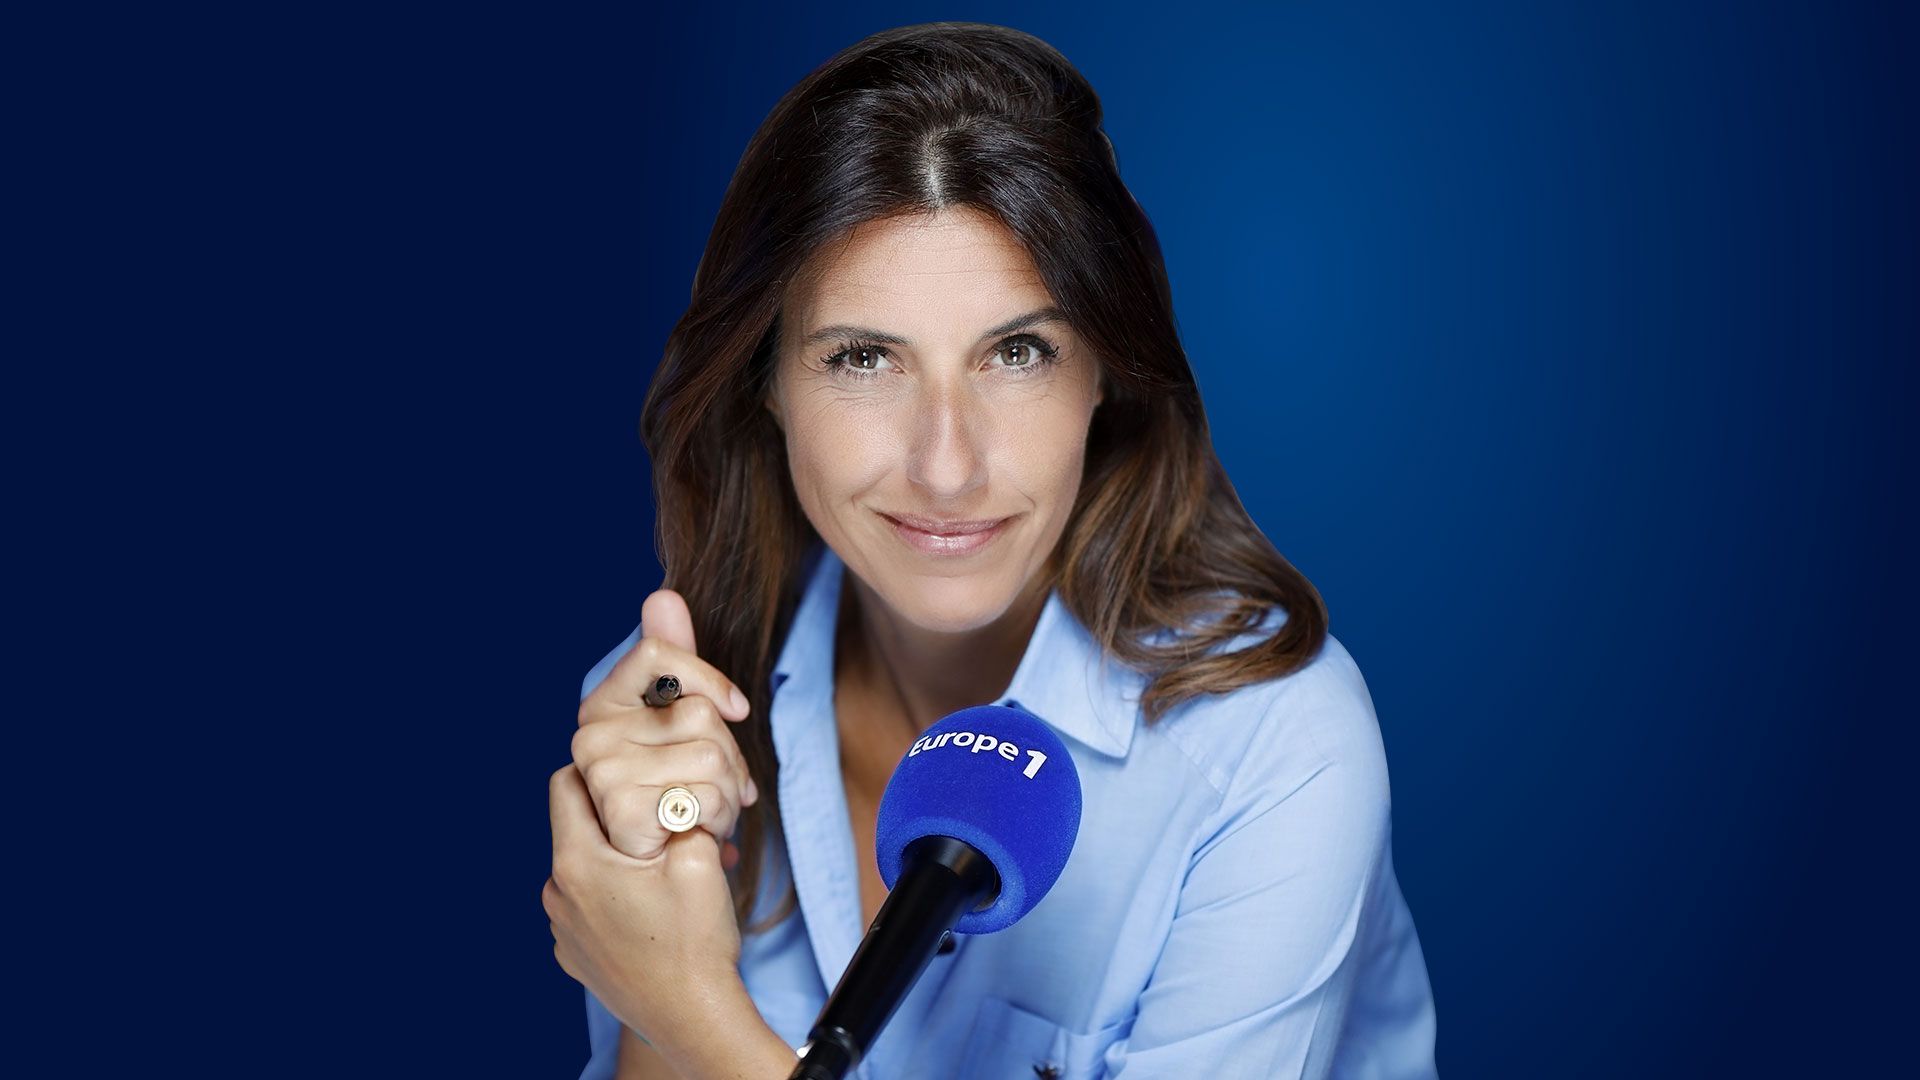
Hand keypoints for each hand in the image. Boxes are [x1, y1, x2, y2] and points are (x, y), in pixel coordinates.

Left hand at [544, 762, 746, 1049]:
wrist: (691, 1019)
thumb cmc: (694, 942)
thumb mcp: (700, 857)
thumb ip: (678, 808)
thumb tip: (670, 787)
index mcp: (578, 861)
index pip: (565, 783)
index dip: (602, 768)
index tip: (638, 774)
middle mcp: (557, 893)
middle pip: (577, 827)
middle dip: (619, 816)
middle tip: (664, 823)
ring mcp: (562, 929)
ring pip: (585, 868)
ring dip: (620, 859)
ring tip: (668, 872)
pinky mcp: (574, 956)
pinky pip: (589, 907)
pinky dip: (616, 898)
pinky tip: (655, 910)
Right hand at [571, 588, 758, 867]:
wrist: (659, 936)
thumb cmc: (669, 830)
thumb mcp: (674, 748)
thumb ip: (671, 672)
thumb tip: (662, 595)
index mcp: (597, 717)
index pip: (652, 654)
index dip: (707, 677)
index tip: (735, 711)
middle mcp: (587, 743)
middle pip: (698, 711)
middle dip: (729, 759)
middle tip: (722, 798)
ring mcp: (600, 778)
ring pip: (711, 752)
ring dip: (729, 796)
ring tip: (708, 825)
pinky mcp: (623, 818)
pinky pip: (708, 794)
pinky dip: (721, 823)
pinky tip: (700, 844)